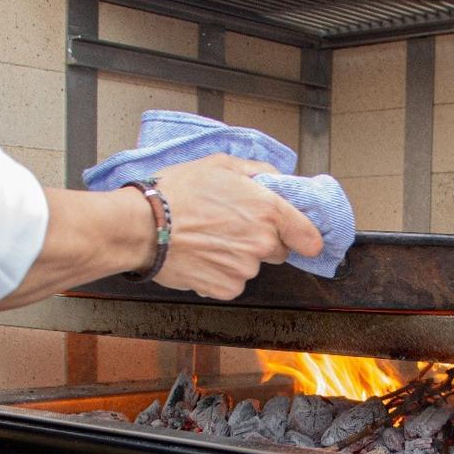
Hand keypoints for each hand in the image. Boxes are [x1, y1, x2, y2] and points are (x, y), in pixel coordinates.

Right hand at [149, 154, 323, 299]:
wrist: (144, 226)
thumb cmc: (178, 192)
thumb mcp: (221, 164)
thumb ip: (258, 171)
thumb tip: (276, 179)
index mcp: (268, 210)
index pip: (308, 236)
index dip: (305, 237)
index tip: (302, 239)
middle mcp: (262, 243)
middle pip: (277, 250)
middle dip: (261, 241)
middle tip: (231, 227)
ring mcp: (245, 269)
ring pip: (252, 266)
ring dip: (237, 257)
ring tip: (208, 240)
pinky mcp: (226, 289)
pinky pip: (232, 282)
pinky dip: (220, 273)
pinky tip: (201, 257)